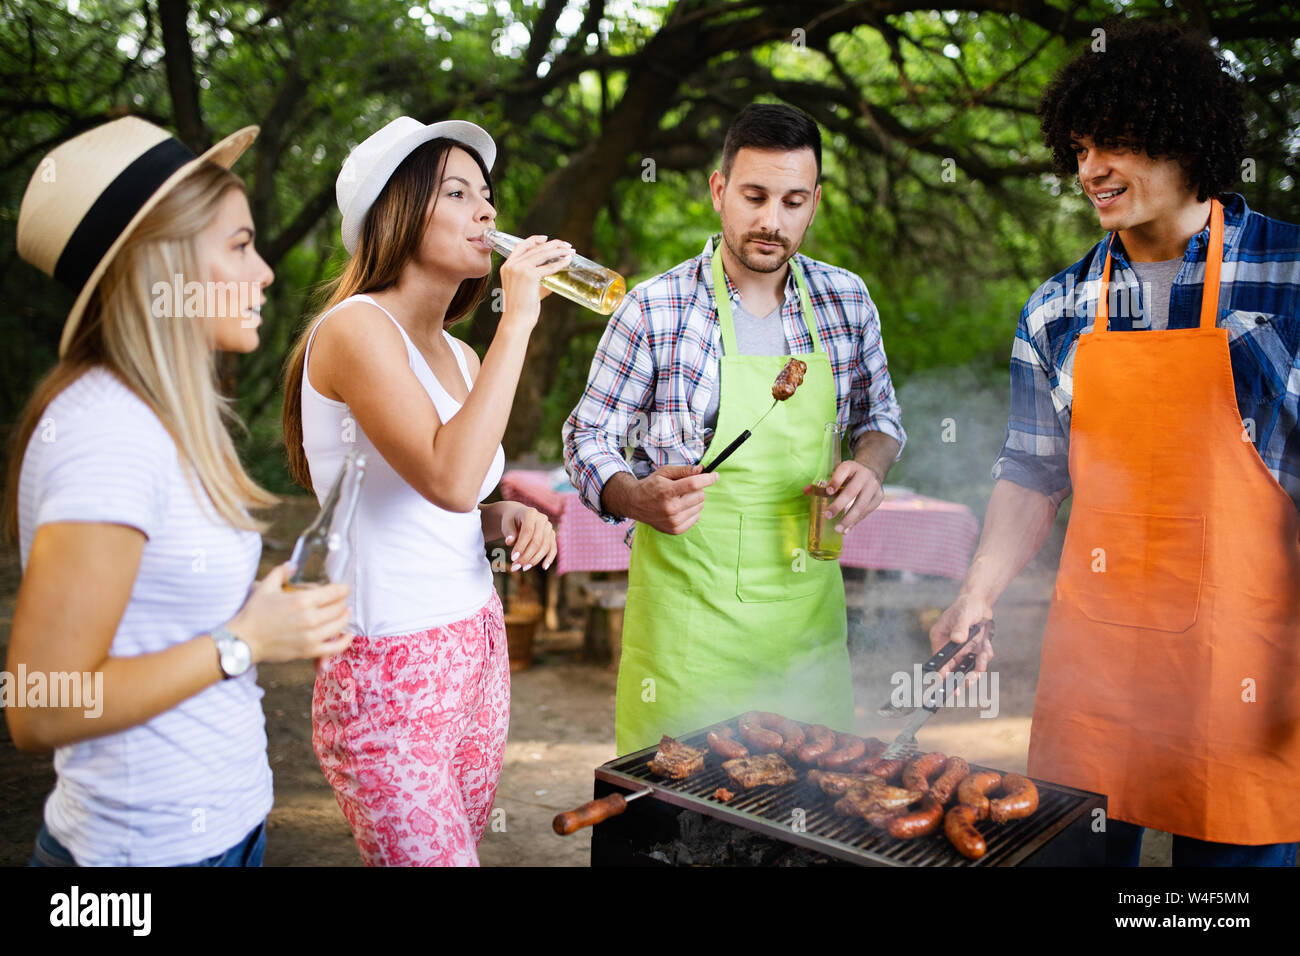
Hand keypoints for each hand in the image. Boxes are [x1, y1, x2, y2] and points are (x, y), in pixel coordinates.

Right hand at [226, 562, 353, 663]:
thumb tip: (293, 565)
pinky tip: (347, 635)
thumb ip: (281, 572)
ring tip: (344, 613)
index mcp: (302, 600)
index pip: (334, 592)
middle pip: (339, 607)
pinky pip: (335, 648)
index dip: (342, 589)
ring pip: (340, 625)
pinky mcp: (308, 651)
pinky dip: (344, 641)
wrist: (244, 640)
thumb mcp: (266, 587)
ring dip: (345, 617)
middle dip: (342, 602)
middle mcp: (310, 618)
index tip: (344, 588)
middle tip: (340, 600)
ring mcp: (311, 636)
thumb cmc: (254, 613)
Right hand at [497, 235, 574, 328]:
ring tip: (570, 251)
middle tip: (566, 245)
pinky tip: (567, 261)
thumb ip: (538, 278)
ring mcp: (520, 269)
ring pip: (542, 254)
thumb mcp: (526, 287)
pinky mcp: (530, 276)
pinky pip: (548, 267)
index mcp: (507, 266)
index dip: (534, 240)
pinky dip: (560, 263)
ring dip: (559, 251)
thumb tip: (554, 272)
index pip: (521, 246)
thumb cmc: (522, 307)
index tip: (546, 239)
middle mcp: (512, 265)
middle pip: (535, 248)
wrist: (516, 319)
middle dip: (553, 245)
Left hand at [500, 502, 556, 570]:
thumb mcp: (506, 523)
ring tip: (523, 568)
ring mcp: (549, 527)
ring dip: (535, 559)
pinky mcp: (552, 535)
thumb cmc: (510, 520)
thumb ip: (508, 531)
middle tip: (516, 567)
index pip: (528, 532)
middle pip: (537, 541)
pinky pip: (553, 548)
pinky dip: (549, 558)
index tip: (513, 558)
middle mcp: (542, 519)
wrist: (518, 515)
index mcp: (531, 513)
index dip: (521, 546)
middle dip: (527, 556)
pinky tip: (544, 567)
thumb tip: (510, 542)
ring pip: (545, 546)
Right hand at [633, 464, 718, 534]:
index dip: (708, 479)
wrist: (635, 503)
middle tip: (685, 488)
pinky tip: (680, 508)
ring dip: (694, 500)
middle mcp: (670, 508)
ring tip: (680, 498)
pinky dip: (692, 511)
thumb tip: (701, 469)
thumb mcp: (664, 472)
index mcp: (667, 491)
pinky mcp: (675, 529)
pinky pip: (696, 518)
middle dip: (697, 489)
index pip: (694, 484)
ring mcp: (673, 521)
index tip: (715, 475)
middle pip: (700, 496)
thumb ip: (684, 470)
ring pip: (700, 507)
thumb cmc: (651, 485)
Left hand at [802, 460, 884, 534]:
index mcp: (851, 466)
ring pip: (861, 505)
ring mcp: (874, 486)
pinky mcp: (879, 496)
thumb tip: (804, 491)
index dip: (836, 481)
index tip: (828, 490)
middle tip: (827, 515)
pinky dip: (856, 521)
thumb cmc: (849, 475)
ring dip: (849, 519)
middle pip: (851, 491)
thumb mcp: (837, 474)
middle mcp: (864, 475)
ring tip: (838, 529)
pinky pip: (866, 511)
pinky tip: (847, 529)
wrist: (872, 470)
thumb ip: (822, 483)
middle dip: (839, 504)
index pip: (843, 471)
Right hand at [928, 592, 994, 678]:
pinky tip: (987, 644)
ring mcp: (961, 650)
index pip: (940, 660)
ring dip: (978, 666)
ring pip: (968, 667)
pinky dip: (985, 655)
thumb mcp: (963, 615)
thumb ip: (960, 628)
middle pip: (953, 669)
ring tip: (984, 654)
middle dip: (962, 676)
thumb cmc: (967, 606)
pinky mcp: (972, 650)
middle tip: (970, 681)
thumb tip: (957, 639)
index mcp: (940, 639)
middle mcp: (949, 647)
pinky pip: (979, 661)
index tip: (947, 682)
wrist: (980, 602)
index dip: (942, 673)